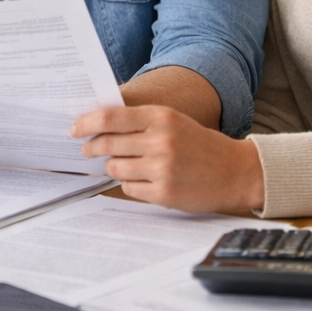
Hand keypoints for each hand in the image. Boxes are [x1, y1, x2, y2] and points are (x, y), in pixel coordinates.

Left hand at [73, 105, 265, 212]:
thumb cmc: (200, 144)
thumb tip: (98, 126)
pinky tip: (144, 180)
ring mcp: (162, 169)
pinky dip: (131, 184)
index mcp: (162, 117)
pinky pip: (129, 188)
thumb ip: (140, 121)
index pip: (111, 117)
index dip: (86, 123)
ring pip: (115, 168)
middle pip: (107, 144)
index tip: (75, 129)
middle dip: (92, 147)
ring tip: (125, 165)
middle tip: (87, 149)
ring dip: (113, 167)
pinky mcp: (164, 193)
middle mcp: (161, 141)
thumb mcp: (173, 121)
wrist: (236, 171)